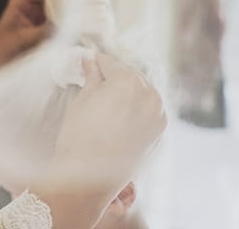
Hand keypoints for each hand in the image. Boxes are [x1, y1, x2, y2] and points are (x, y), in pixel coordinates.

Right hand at [34, 54, 165, 227]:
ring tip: (108, 94)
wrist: (88, 178)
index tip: (88, 60)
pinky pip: (149, 109)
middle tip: (96, 75)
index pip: (111, 63)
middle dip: (114, 74)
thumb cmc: (79, 137)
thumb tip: (90, 62)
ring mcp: (157, 115)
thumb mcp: (81, 100)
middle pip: (131, 75)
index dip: (97, 61)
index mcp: (128, 83)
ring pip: (143, 91)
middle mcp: (149, 96)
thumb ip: (91, 77)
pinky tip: (119, 111)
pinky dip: (136, 105)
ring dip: (128, 89)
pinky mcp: (159, 132)